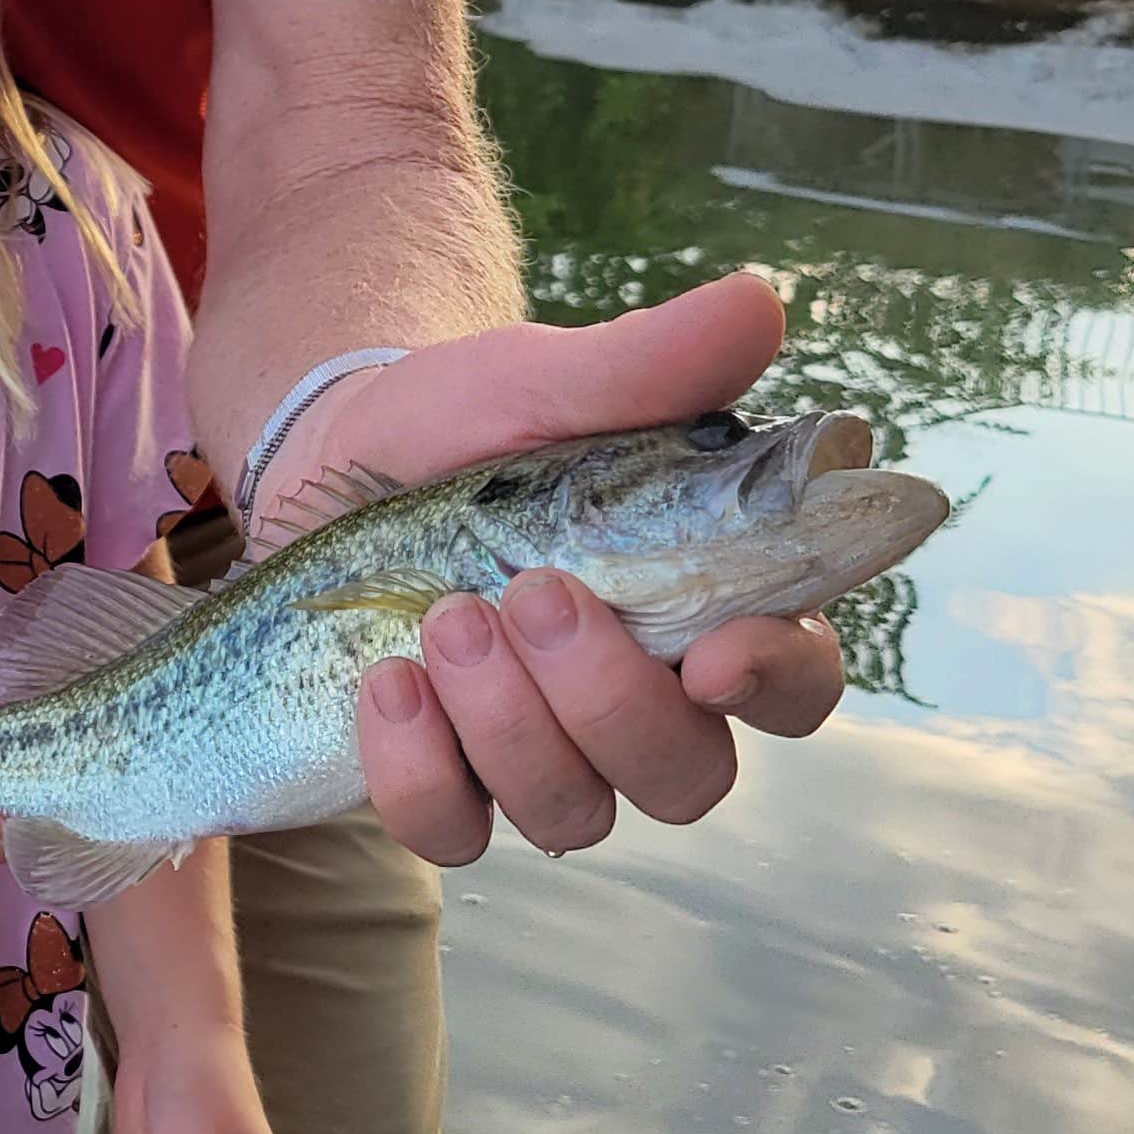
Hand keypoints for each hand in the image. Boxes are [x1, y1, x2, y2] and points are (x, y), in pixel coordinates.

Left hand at [257, 272, 850, 869]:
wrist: (337, 451)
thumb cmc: (474, 421)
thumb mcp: (549, 379)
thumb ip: (653, 362)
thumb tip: (759, 304)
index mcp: (707, 607)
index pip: (797, 682)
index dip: (778, 683)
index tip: (716, 653)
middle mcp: (644, 703)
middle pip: (685, 774)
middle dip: (608, 698)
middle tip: (533, 591)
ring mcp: (544, 755)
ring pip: (574, 810)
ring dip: (508, 723)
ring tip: (445, 616)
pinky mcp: (444, 782)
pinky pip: (452, 829)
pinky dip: (417, 770)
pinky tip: (384, 684)